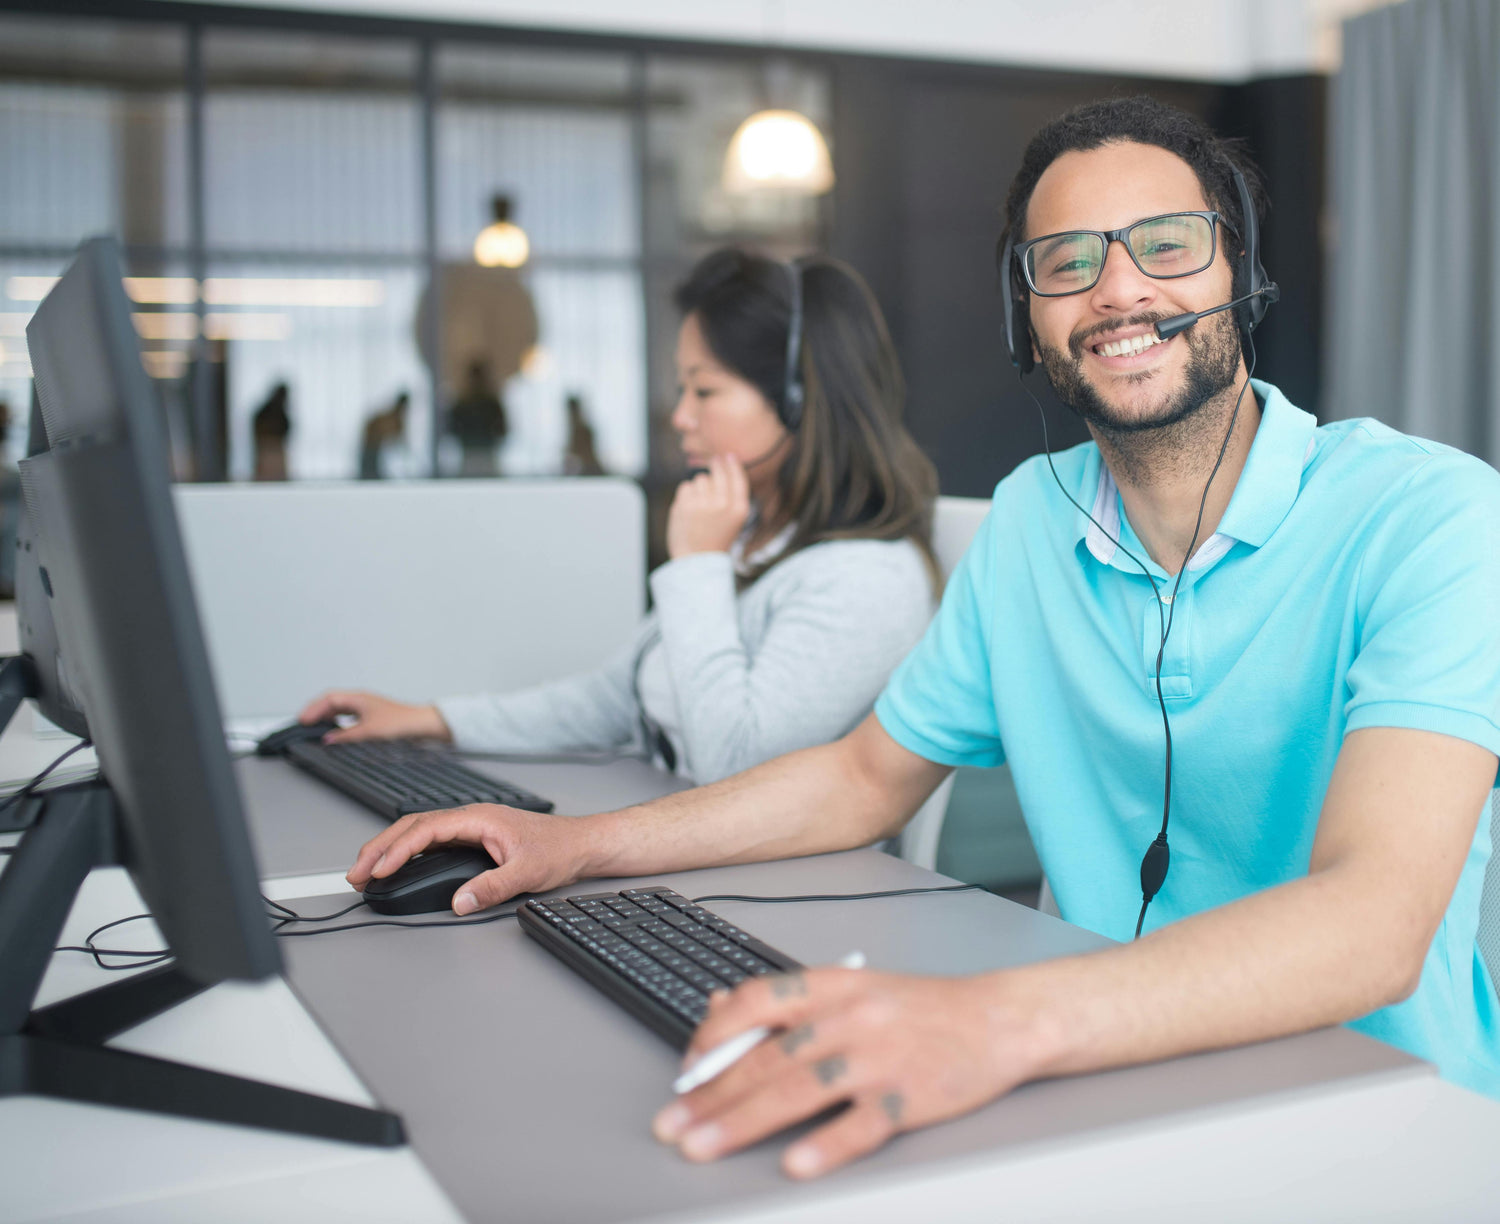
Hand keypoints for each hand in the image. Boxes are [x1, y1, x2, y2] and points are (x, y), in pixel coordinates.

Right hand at [297, 689, 449, 743]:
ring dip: (327, 717)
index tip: (303, 720)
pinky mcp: (372, 716)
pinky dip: (338, 722)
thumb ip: (346, 736)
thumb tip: (328, 739)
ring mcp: (367, 707)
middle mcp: (362, 700)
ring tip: (316, 728)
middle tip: (304, 724)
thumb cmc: (401, 723)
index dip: (313, 709)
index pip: (329, 699)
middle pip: (332, 702)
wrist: (423, 726)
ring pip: (340, 709)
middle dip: (316, 712)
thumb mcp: (369, 731)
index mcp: (359, 698)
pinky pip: (348, 716)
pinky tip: (336, 731)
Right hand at [346, 802, 591, 914]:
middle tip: (355, 874)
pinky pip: (430, 842)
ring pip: (418, 833)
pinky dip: (407, 853)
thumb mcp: (528, 872)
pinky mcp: (472, 839)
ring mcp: (470, 828)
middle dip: (380, 848)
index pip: (426, 829)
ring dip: (389, 850)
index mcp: (479, 818)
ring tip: (365, 872)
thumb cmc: (559, 849)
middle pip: (412, 826)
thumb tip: (460, 902)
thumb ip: (492, 887)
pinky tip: (394, 867)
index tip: (378, 869)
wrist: (580, 843)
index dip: (397, 849)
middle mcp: (470, 819)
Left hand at [651, 967, 1044, 1178]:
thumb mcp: (852, 987)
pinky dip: (826, 1144)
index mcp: (833, 984)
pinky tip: (794, 1163)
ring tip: (703, 1145)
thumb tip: (719, 1009)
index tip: (685, 1069)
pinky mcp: (911, 1096)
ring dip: (743, 1121)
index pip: (758, 1001)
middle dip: (712, 1094)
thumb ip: (789, 1001)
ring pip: (799, 1090)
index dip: (714, 1034)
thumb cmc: (919, 1008)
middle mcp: (852, 1016)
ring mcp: (881, 1056)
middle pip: (769, 1056)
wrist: (998, 1019)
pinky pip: (861, 1123)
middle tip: (672, 1123)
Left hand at [666, 455, 750, 558]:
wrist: (697, 560)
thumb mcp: (734, 518)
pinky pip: (685, 487)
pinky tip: (689, 510)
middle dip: (714, 468)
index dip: (732, 464)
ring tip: (700, 507)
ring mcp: (703, 503)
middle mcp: (723, 504)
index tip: (726, 456)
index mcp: (739, 508)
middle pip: (717, 472)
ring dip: (699, 488)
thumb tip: (724, 461)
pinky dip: (686, 496)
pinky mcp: (685, 505)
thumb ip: (732, 493)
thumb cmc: (716, 537)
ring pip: (700, 479)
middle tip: (710, 469)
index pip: (737, 477)